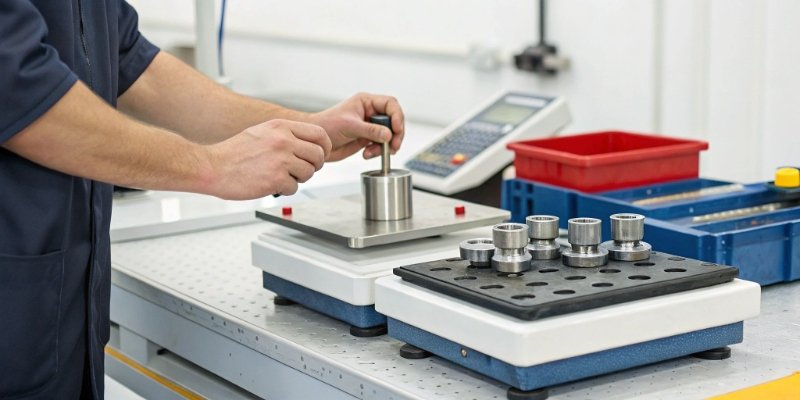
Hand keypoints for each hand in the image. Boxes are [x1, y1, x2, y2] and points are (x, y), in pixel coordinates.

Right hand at [205, 119, 331, 198]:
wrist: (212, 166)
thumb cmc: (234, 153)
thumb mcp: (262, 132)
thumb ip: (285, 135)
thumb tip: (308, 145)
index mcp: (281, 127)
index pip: (319, 135)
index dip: (324, 147)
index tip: (319, 155)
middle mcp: (283, 140)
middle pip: (318, 155)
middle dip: (313, 166)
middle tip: (301, 170)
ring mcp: (281, 159)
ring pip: (309, 173)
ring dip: (298, 179)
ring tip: (280, 177)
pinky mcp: (275, 179)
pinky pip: (294, 187)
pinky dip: (284, 190)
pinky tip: (270, 184)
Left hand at [308, 92, 404, 161]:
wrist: (316, 142)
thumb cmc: (326, 125)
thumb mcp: (349, 126)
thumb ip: (370, 130)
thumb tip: (388, 135)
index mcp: (366, 102)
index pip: (390, 104)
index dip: (397, 116)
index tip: (397, 129)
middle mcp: (370, 113)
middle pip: (393, 120)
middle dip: (395, 134)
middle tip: (393, 146)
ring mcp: (370, 126)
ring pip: (389, 135)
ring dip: (386, 146)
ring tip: (374, 152)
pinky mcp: (367, 139)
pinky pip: (381, 145)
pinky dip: (378, 151)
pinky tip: (367, 154)